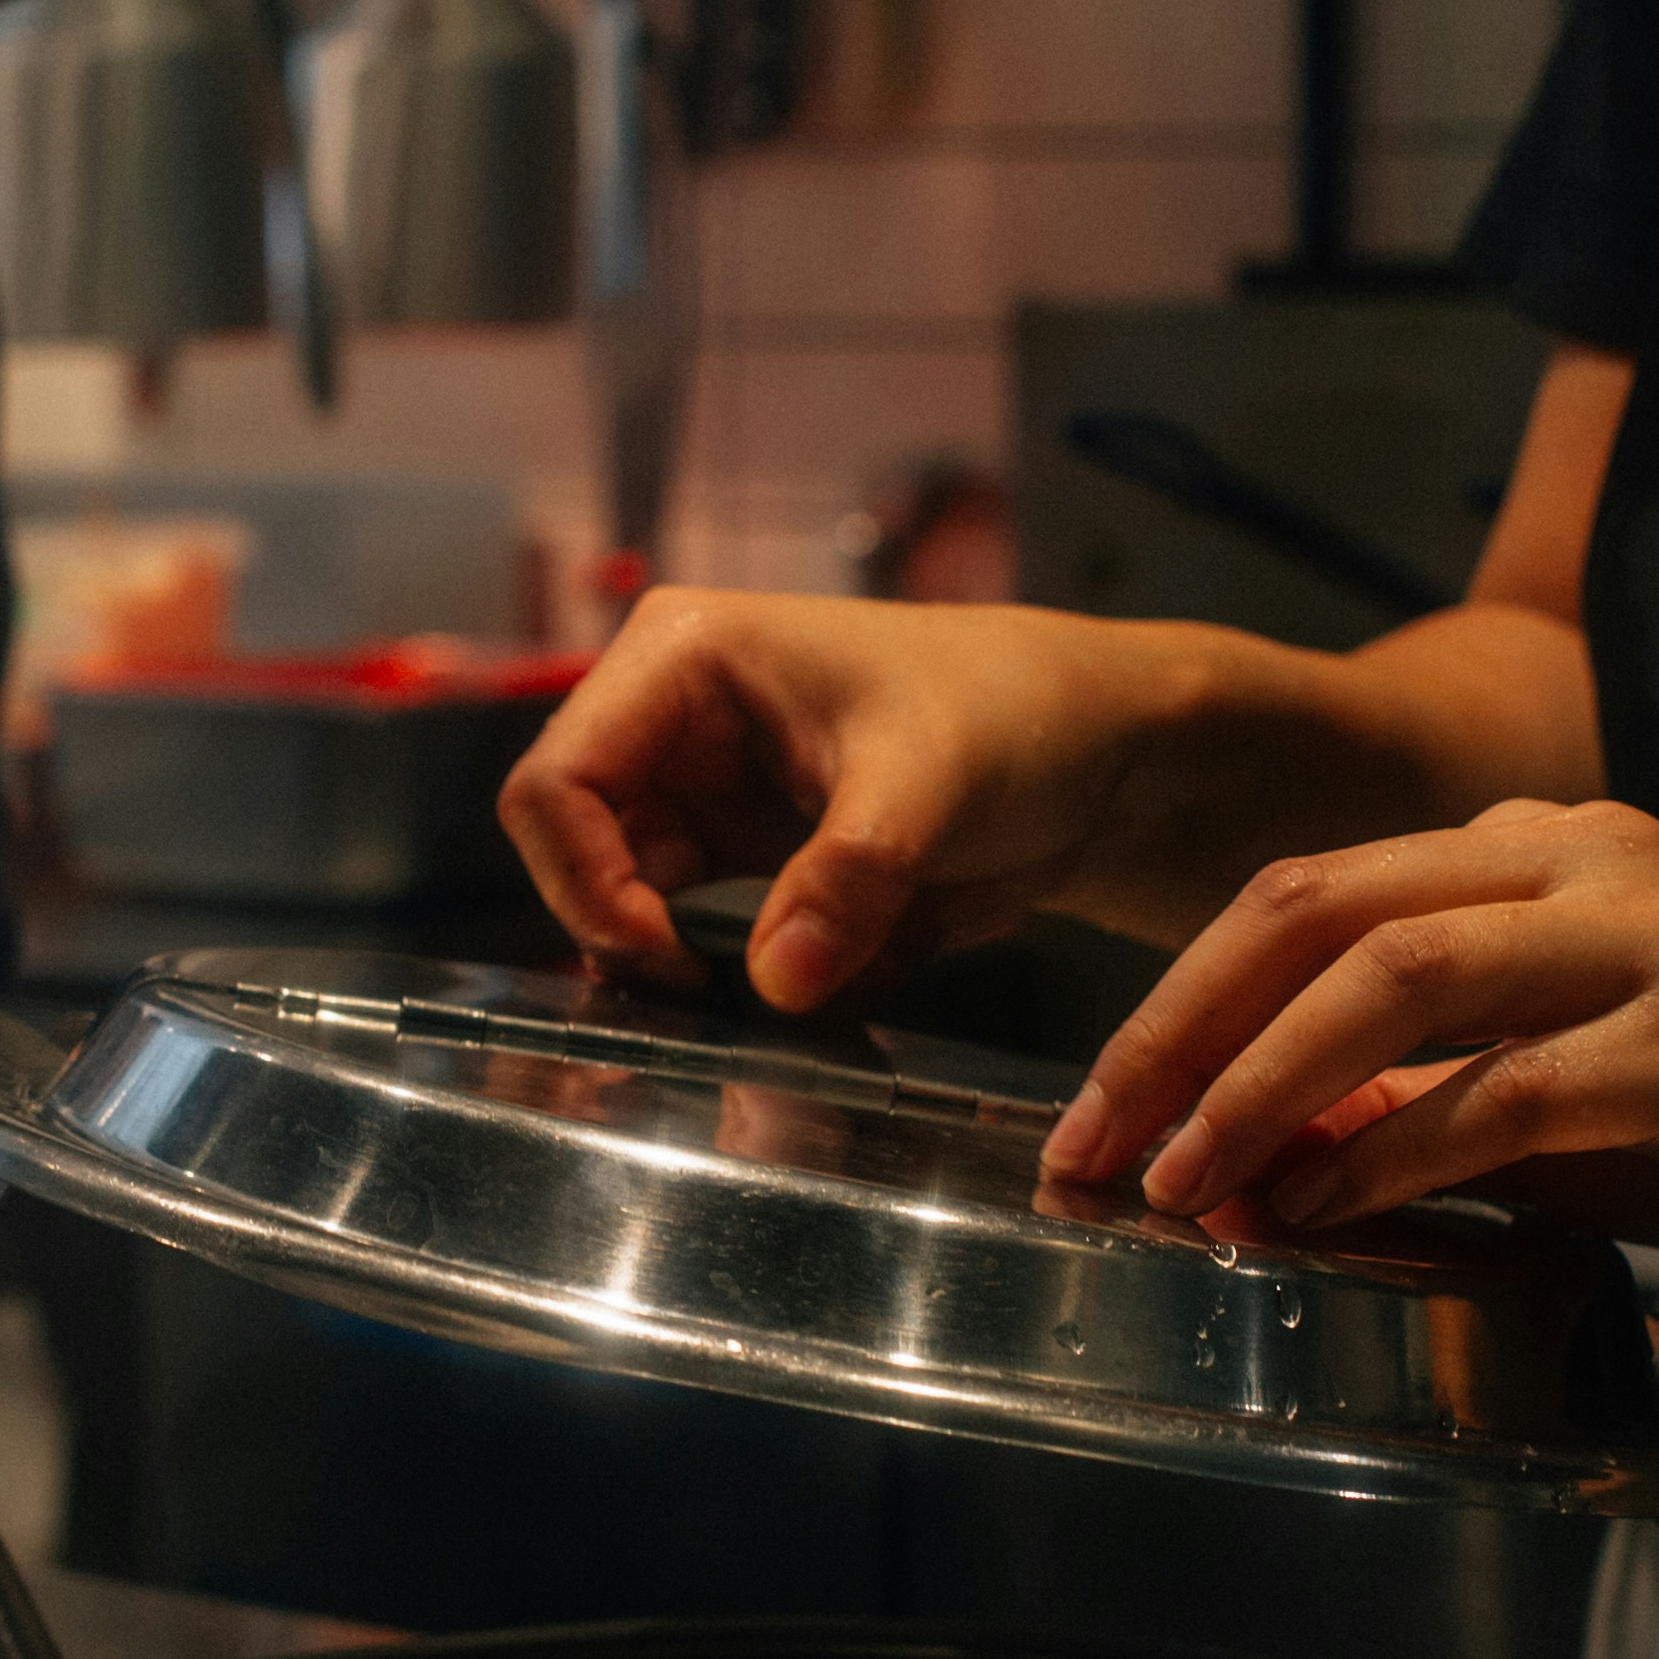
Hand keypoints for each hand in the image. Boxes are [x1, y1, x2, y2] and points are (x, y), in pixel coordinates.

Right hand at [496, 593, 1171, 1009]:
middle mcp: (674, 722)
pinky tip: (820, 981)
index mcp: (684, 659)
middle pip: (575, 849)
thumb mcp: (930, 789)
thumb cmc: (1016, 715)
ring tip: (769, 998)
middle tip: (699, 999)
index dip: (580, 878)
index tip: (659, 953)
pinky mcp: (752, 856)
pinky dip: (749, 979)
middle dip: (626, 932)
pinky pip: (704, 938)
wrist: (1101, 753)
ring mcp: (710, 790)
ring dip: (684, 968)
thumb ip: (847, 884)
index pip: (556, 780)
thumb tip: (775, 983)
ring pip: (631, 902)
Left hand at [1038, 798, 1658, 1289]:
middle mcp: (1588, 866)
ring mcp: (1651, 944)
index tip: (1093, 1113)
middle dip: (1172, 1036)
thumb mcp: (1593, 1080)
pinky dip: (1388, 1149)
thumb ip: (1447, 1090)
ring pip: (1390, 986)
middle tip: (1085, 1148)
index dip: (1176, 1002)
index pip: (1308, 894)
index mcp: (1550, 852)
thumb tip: (1280, 1143)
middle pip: (1314, 913)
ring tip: (1178, 1188)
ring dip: (1258, 1093)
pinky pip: (1502, 1089)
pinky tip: (1316, 1208)